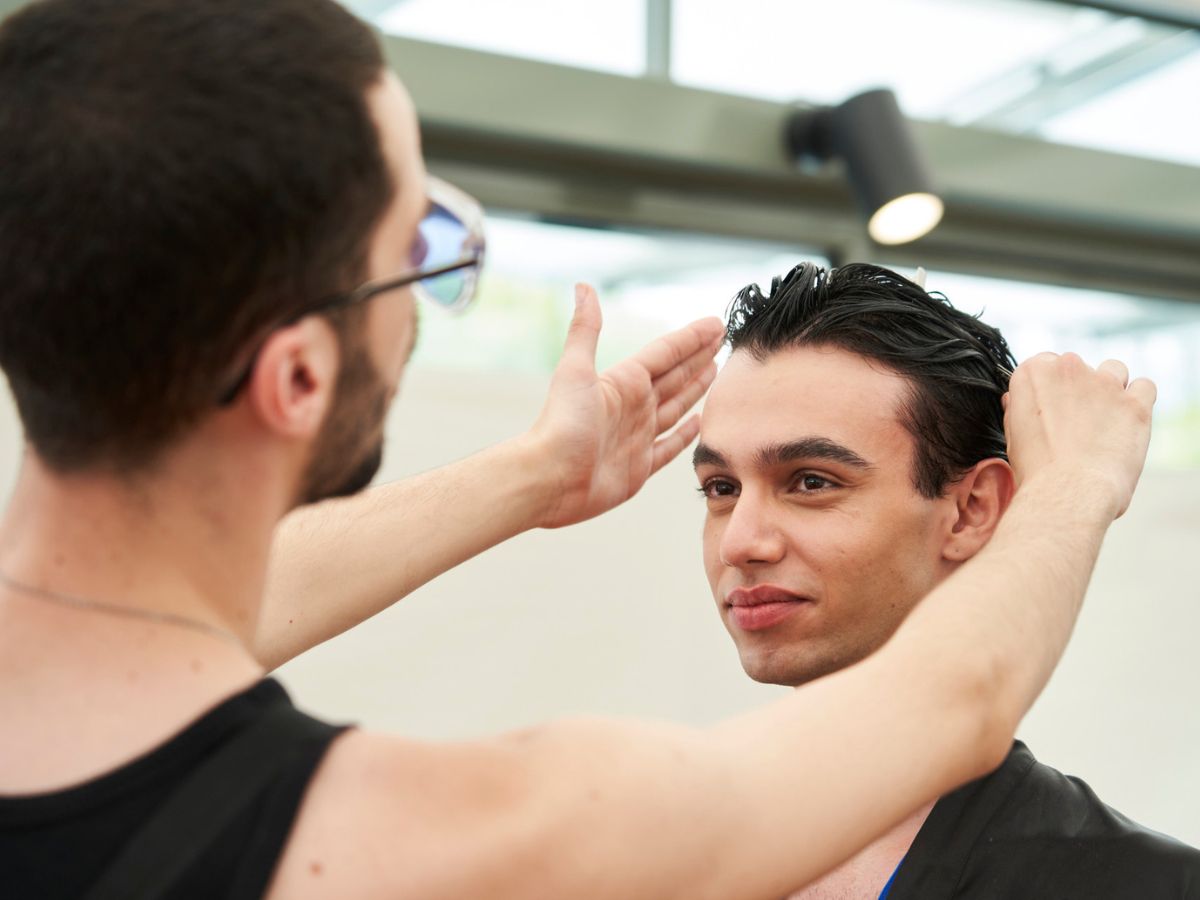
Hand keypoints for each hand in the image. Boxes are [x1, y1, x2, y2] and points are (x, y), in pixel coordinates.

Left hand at [527, 283, 724, 528]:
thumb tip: (583, 287)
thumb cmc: (560, 424)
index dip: (692, 338)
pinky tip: (699, 421)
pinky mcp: (639, 467)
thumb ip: (585, 329)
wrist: (550, 478)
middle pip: (675, 376)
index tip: (717, 324)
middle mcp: (633, 406)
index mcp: (623, 382)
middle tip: (723, 342)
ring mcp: (638, 436)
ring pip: (676, 407)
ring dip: (696, 389)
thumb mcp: (575, 370)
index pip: (666, 353)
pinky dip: (686, 435)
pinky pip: (670, 446)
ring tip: (716, 372)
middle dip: (698, 358)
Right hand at [1004, 353, 1155, 518]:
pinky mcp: (1134, 403)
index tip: (1052, 408)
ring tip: (1105, 420)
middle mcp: (1068, 368)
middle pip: (1078, 367)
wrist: (1067, 492)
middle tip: (1076, 423)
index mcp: (1034, 372)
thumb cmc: (1036, 471)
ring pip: (1114, 370)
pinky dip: (1139, 400)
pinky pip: (1144, 386)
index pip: (1045, 364)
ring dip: (1110, 388)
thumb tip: (1017, 400)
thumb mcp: (1013, 435)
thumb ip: (1019, 408)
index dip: (1050, 388)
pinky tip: (1129, 421)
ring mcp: (1104, 383)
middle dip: (1078, 389)